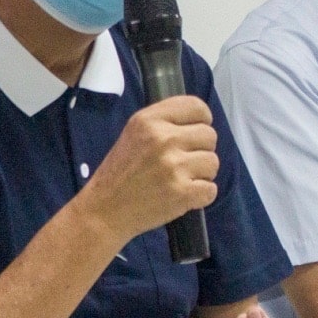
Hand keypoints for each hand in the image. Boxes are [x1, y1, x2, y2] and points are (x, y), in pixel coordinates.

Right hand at [78, 95, 219, 245]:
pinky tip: (182, 196)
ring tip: (179, 180)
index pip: (196, 107)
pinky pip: (211, 189)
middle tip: (182, 163)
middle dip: (201, 150)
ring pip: (213, 163)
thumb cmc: (120, 172)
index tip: (194, 133)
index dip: (202, 120)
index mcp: (149, 120)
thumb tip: (199, 121)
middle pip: (210, 136)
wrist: (104, 210)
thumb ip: (164, 122)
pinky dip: (200, 196)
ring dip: (201, 174)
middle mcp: (163, 139)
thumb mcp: (133, 133)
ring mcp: (173, 166)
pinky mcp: (182, 193)